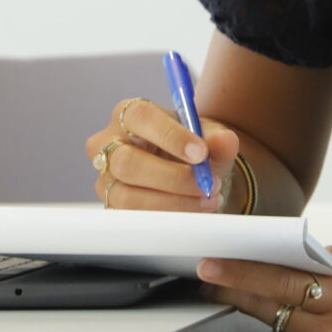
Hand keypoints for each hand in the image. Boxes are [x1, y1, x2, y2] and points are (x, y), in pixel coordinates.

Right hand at [89, 96, 237, 212]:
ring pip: (128, 196)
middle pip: (127, 161)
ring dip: (173, 202)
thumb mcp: (209, 138)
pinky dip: (167, 217)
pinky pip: (133, 218)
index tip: (201, 152)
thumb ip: (218, 137)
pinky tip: (192, 211)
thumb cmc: (191, 147)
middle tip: (208, 184)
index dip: (170, 135)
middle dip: (173, 177)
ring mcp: (105, 177)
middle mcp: (108, 143)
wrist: (187, 171)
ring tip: (207, 199)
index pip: (140, 116)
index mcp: (129, 113)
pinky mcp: (110, 205)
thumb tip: (225, 140)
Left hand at [198, 249, 331, 331]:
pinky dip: (274, 321)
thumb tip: (312, 251)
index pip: (281, 281)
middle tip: (206, 276)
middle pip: (266, 306)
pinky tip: (261, 308)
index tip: (214, 263)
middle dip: (232, 289)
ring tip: (224, 288)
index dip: (243, 272)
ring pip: (273, 323)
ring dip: (249, 306)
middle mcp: (326, 328)